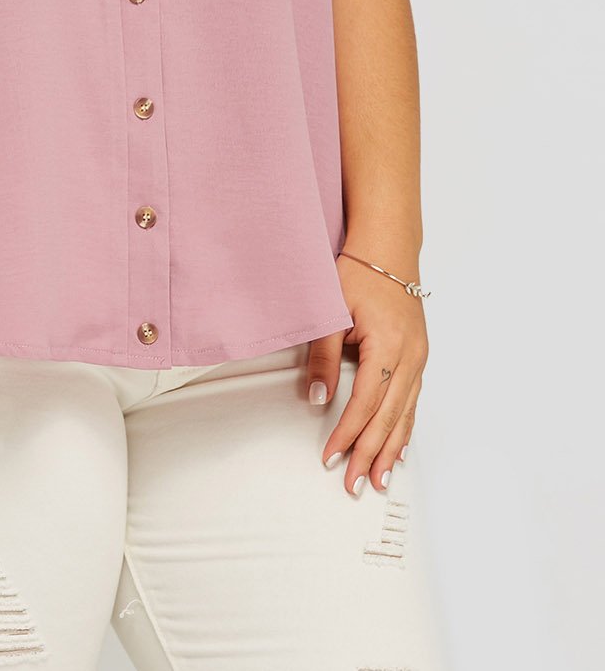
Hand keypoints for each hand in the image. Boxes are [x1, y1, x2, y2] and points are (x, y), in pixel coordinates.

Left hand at [304, 252, 427, 496]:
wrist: (387, 250)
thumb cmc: (357, 274)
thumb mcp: (331, 311)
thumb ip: (322, 356)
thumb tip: (316, 399)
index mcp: (389, 345)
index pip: (366, 402)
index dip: (348, 432)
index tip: (330, 456)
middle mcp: (411, 357)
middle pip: (389, 416)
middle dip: (370, 453)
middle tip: (354, 484)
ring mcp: (418, 358)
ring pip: (405, 414)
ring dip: (390, 449)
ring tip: (378, 480)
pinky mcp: (418, 357)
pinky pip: (412, 401)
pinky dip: (404, 428)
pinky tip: (397, 449)